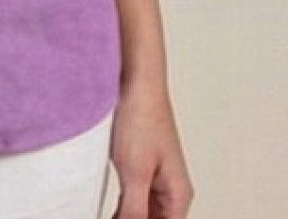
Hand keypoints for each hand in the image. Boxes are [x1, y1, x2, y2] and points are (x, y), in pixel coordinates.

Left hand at [110, 80, 194, 217]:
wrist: (136, 81)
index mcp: (178, 196)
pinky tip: (109, 208)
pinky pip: (132, 200)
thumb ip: (134, 211)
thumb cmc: (143, 117)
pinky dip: (121, 208)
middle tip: (115, 215)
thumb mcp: (135, 173)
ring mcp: (154, 179)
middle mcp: (170, 190)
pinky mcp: (139, 168)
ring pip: (143, 214)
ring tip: (113, 213)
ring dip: (126, 217)